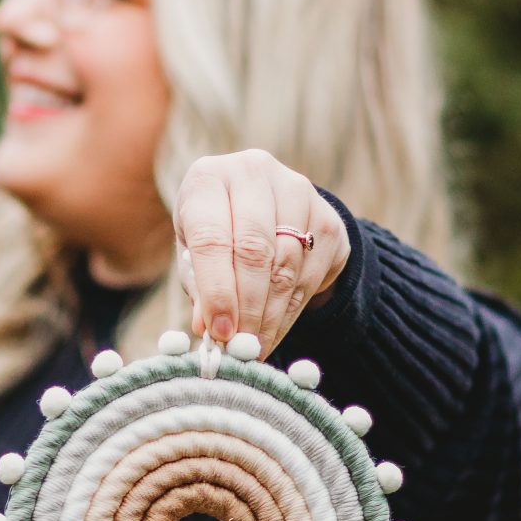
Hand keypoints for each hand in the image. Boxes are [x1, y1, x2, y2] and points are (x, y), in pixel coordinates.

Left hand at [173, 151, 349, 355]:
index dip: (217, 290)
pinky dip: (291, 310)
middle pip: (254, 250)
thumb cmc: (216, 234)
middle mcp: (253, 173)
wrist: (265, 209)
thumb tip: (208, 328)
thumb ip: (199, 288)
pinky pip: (311, 272)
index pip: (212, 238)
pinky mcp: (326, 216)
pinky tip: (274, 329)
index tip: (219, 332)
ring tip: (254, 345)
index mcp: (208, 179)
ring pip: (286, 264)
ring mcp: (296, 190)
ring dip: (270, 314)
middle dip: (247, 307)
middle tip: (240, 346)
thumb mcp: (194, 256)